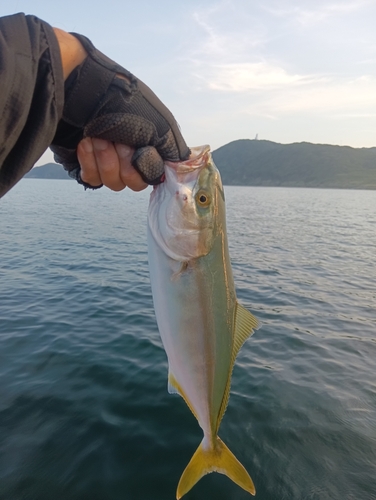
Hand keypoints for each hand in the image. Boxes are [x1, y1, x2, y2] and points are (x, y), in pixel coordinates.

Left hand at [50, 31, 189, 189]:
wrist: (76, 91)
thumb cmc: (119, 103)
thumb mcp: (158, 123)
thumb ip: (173, 149)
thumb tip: (181, 165)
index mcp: (150, 144)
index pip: (155, 175)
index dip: (147, 166)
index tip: (140, 149)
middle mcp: (131, 154)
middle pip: (135, 183)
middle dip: (124, 162)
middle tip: (117, 139)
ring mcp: (108, 160)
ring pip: (114, 183)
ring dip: (105, 158)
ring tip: (96, 135)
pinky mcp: (85, 164)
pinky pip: (93, 179)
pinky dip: (88, 160)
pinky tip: (84, 142)